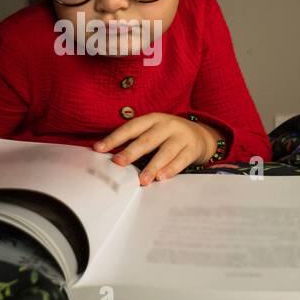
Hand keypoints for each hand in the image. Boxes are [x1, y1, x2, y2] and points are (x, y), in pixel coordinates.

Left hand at [93, 113, 219, 185]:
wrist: (202, 134)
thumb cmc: (169, 135)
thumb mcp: (154, 130)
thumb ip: (136, 140)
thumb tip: (110, 156)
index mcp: (152, 119)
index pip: (131, 128)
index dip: (114, 138)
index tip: (98, 149)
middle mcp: (167, 125)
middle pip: (147, 139)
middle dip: (131, 152)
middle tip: (118, 163)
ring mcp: (181, 136)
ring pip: (165, 152)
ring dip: (152, 166)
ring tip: (141, 180)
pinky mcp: (192, 148)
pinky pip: (181, 160)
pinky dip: (171, 169)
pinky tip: (161, 178)